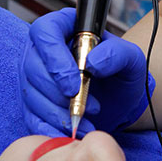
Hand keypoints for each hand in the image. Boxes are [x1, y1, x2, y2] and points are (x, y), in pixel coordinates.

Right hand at [19, 8, 153, 135]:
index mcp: (64, 27)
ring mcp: (35, 77)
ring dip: (56, 114)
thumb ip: (117, 54)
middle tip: (86, 108)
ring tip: (86, 123)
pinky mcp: (33, 102)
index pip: (45, 32)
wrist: (121, 100)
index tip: (74, 85)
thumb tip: (93, 62)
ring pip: (30, 94)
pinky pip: (31, 117)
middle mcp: (43, 49)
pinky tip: (71, 133)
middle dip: (57, 94)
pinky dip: (49, 128)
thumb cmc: (123, 72)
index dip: (54, 59)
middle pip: (33, 67)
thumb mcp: (131, 59)